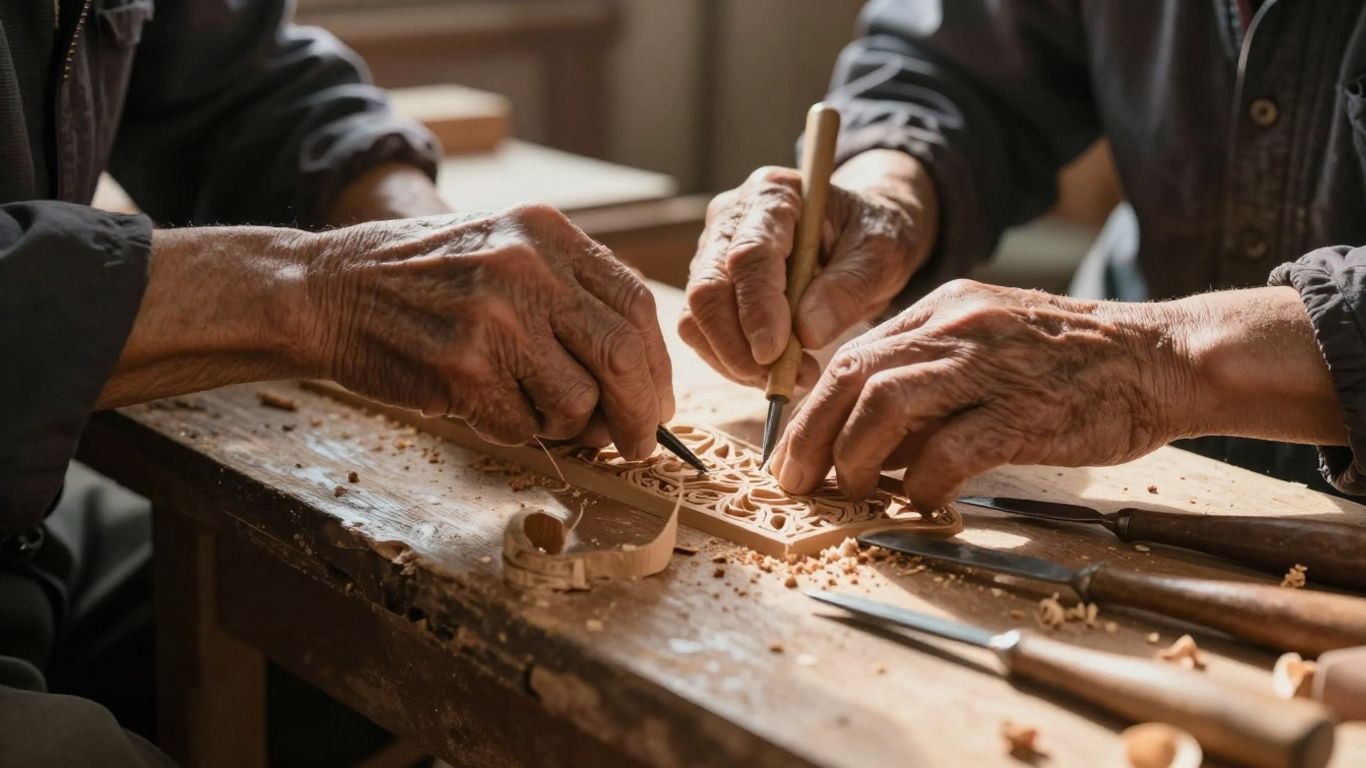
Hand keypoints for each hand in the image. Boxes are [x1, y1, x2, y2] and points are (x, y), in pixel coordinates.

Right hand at [304, 204, 673, 456]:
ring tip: (529, 408)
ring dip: (566, 427)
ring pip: (577, 403)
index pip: (635, 306)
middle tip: (636, 444)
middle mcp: (526, 266)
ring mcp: (493, 316)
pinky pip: (523, 428)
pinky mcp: (461, 367)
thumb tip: (638, 387)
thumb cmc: (423, 282)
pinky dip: (515, 432)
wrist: (324, 290)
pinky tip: (482, 403)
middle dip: (639, 415)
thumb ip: (571, 303)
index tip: (656, 403)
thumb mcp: (505, 253)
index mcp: (546, 232)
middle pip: (622, 357)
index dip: (656, 366)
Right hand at [679, 149, 935, 387]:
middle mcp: (730, 218)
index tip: (775, 353)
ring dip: (735, 361)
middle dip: (738, 346)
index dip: (757, 309)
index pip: (749, 255)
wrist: (860, 237)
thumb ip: (848, 288)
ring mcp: (712, 252)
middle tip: (785, 381)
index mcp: (773, 195)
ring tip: (789, 379)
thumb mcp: (881, 255)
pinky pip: (701, 334)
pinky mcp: (709, 286)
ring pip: (696, 317)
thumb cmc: (872, 237)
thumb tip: (807, 333)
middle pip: (707, 289)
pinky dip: (731, 363)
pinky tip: (772, 372)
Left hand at [769, 280, 1197, 509]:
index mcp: (944, 311)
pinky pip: (951, 449)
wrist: (1162, 357)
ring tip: (853, 491)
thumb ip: (929, 383)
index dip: (810, 409)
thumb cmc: (1075, 364)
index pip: (852, 356)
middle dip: (811, 435)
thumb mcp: (989, 349)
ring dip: (855, 457)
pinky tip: (921, 503)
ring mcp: (991, 366)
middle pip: (852, 377)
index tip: (793, 452)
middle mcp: (958, 329)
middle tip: (795, 481)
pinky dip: (922, 482)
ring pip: (886, 405)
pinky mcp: (1027, 411)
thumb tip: (867, 443)